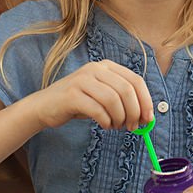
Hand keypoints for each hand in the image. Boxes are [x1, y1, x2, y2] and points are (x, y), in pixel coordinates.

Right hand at [28, 60, 152, 130]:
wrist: (44, 106)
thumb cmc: (78, 103)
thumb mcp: (102, 96)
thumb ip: (123, 100)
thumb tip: (146, 117)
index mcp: (106, 66)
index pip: (135, 80)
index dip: (145, 101)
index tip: (148, 119)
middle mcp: (95, 68)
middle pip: (126, 90)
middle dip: (134, 112)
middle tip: (132, 127)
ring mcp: (82, 80)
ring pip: (113, 100)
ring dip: (119, 118)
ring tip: (116, 126)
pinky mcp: (72, 95)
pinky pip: (97, 109)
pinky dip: (106, 121)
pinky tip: (105, 125)